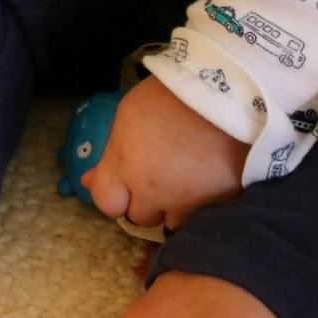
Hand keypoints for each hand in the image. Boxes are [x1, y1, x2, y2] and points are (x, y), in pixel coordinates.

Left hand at [81, 76, 248, 230]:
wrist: (228, 94)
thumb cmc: (172, 95)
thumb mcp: (130, 115)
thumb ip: (112, 155)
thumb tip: (88, 182)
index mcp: (125, 167)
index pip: (106, 203)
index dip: (114, 195)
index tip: (125, 184)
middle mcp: (153, 192)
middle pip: (140, 216)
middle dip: (147, 201)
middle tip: (161, 176)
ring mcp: (188, 203)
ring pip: (174, 223)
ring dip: (176, 208)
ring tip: (188, 180)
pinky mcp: (220, 205)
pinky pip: (205, 217)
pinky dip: (204, 207)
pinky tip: (209, 184)